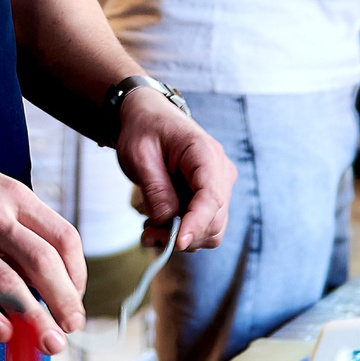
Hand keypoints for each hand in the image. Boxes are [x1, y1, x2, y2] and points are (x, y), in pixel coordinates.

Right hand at [0, 140, 87, 351]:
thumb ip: (17, 220)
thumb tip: (47, 264)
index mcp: (12, 196)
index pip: (62, 237)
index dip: (76, 272)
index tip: (74, 295)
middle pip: (43, 263)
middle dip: (64, 301)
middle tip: (71, 327)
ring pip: (8, 283)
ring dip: (35, 318)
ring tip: (50, 343)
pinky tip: (3, 333)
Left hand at [114, 89, 235, 251]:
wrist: (149, 117)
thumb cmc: (144, 129)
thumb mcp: (139, 154)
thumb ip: (155, 189)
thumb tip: (168, 222)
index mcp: (205, 153)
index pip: (212, 197)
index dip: (197, 224)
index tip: (177, 243)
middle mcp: (220, 171)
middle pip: (215, 220)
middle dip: (183, 235)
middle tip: (148, 235)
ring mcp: (218, 186)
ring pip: (211, 229)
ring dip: (181, 237)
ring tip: (150, 229)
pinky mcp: (209, 197)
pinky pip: (202, 225)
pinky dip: (182, 232)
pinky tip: (159, 223)